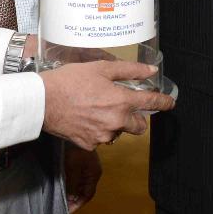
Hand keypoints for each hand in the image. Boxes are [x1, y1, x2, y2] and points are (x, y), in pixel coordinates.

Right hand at [39, 60, 174, 150]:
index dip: (164, 103)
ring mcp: (103, 136)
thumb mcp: (101, 68)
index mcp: (121, 101)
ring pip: (118, 132)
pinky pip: (101, 139)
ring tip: (96, 110)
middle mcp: (116, 122)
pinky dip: (98, 130)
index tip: (170, 103)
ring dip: (114, 124)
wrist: (42, 101)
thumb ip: (129, 70)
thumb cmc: (70, 81)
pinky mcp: (89, 145)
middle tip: (123, 107)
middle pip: (138, 126)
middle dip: (135, 118)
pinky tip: (86, 118)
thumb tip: (150, 71)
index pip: (151, 103)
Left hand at [63, 145, 101, 213]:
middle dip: (74, 200)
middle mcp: (92, 173)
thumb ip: (73, 184)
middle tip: (62, 208)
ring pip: (80, 186)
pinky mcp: (80, 164)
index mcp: (94, 174)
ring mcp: (86, 168)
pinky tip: (62, 188)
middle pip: (84, 192)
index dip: (78, 205)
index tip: (67, 212)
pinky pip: (76, 179)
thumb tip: (72, 199)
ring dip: (71, 193)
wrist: (71, 130)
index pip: (88, 195)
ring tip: (61, 200)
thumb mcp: (72, 168)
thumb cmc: (74, 149)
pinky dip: (70, 186)